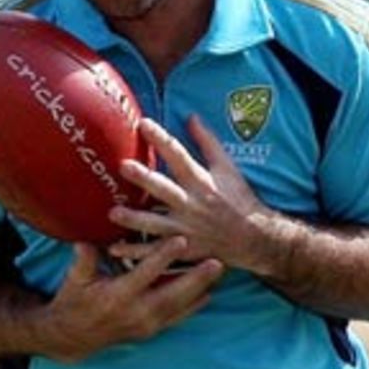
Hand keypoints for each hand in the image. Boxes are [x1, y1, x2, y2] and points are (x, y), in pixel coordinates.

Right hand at [36, 237, 222, 362]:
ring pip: (179, 306)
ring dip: (200, 290)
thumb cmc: (74, 302)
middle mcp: (136, 313)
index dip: (164, 256)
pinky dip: (193, 307)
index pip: (146, 273)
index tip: (181, 240)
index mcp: (118, 296)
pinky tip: (208, 294)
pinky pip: (176, 318)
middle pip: (173, 293)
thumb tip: (86, 242)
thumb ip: (84, 260)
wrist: (74, 336)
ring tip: (218, 273)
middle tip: (217, 262)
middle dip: (196, 278)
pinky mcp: (151, 331)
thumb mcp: (75, 279)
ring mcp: (146, 325)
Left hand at [108, 114, 289, 279]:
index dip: (161, 139)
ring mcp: (187, 229)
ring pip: (156, 224)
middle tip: (123, 166)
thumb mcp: (228, 168)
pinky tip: (116, 249)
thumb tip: (190, 116)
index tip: (143, 124)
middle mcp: (192, 204)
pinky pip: (157, 252)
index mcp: (201, 181)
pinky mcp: (185, 249)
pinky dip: (137, 252)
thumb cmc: (240, 199)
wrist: (255, 238)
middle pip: (164, 188)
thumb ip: (207, 142)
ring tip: (113, 213)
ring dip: (134, 220)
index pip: (179, 155)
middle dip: (144, 178)